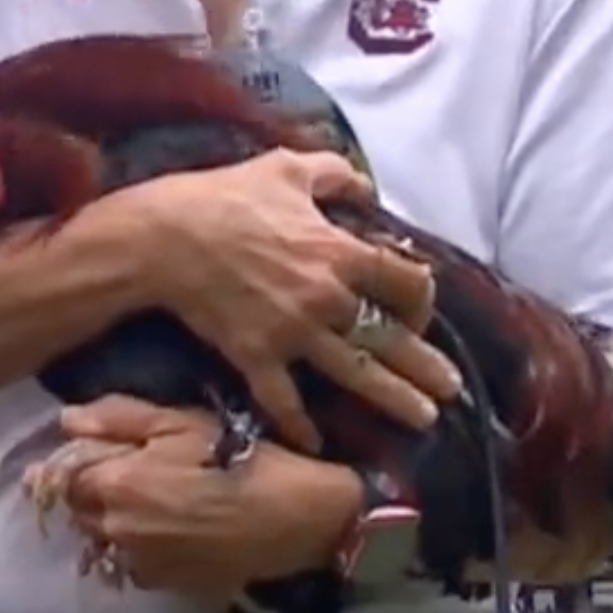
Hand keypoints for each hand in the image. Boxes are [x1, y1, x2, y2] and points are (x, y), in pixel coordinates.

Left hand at [37, 397, 360, 601]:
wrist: (297, 516)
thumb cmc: (239, 458)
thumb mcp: (181, 422)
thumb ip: (118, 419)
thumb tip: (65, 420)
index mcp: (113, 485)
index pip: (62, 478)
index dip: (70, 464)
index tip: (86, 456)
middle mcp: (116, 529)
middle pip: (79, 512)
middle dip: (90, 494)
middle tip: (124, 476)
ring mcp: (138, 561)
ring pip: (104, 539)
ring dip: (113, 522)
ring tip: (148, 504)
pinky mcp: (163, 583)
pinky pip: (132, 563)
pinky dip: (138, 548)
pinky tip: (168, 531)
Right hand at [87, 149, 460, 450]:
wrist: (161, 239)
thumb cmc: (223, 198)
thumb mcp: (287, 168)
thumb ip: (336, 176)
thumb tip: (366, 190)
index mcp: (341, 253)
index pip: (407, 282)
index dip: (422, 298)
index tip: (418, 311)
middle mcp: (327, 299)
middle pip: (393, 338)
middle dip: (426, 366)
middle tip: (450, 389)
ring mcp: (292, 334)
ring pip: (355, 373)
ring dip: (392, 399)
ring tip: (423, 419)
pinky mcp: (255, 357)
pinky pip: (284, 399)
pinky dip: (300, 425)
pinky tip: (317, 444)